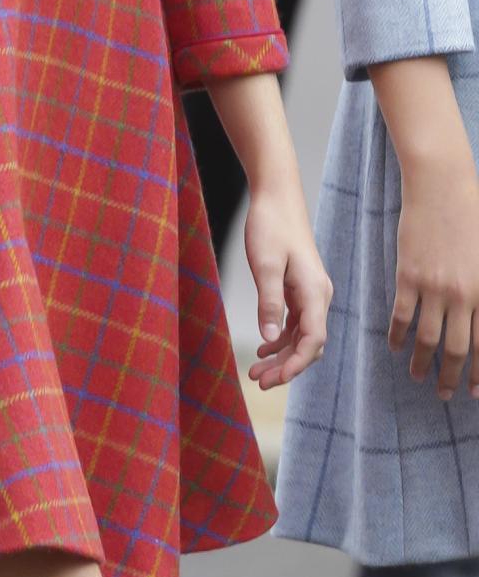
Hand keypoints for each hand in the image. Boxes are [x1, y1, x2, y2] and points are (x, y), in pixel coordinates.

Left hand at [244, 185, 332, 389]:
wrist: (276, 195)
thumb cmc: (270, 225)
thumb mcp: (265, 264)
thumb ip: (269, 302)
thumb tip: (269, 339)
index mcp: (315, 291)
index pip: (313, 340)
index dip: (295, 365)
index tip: (273, 380)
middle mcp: (319, 294)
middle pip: (309, 343)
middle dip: (286, 366)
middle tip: (259, 381)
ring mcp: (311, 291)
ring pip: (302, 335)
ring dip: (282, 355)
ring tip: (256, 370)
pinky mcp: (301, 286)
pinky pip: (296, 322)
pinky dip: (281, 337)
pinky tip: (264, 346)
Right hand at [389, 150, 478, 399]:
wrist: (441, 186)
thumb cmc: (473, 215)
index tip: (475, 392)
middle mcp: (462, 295)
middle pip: (457, 350)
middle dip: (452, 378)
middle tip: (446, 394)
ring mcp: (433, 287)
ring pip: (428, 338)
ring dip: (422, 363)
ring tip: (418, 376)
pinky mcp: (408, 275)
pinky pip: (401, 314)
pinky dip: (397, 334)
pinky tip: (395, 345)